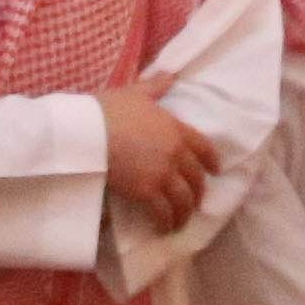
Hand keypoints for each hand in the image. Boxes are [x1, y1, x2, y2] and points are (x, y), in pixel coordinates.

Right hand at [96, 81, 217, 233]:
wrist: (88, 131)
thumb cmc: (109, 109)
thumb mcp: (135, 93)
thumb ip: (156, 87)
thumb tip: (170, 76)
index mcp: (174, 128)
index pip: (203, 147)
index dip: (212, 161)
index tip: (216, 171)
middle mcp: (175, 153)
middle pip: (195, 177)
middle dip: (197, 192)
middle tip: (195, 201)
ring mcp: (162, 174)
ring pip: (183, 199)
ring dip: (184, 212)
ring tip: (179, 221)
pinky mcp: (147, 192)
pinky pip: (163, 212)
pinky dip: (166, 222)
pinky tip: (164, 228)